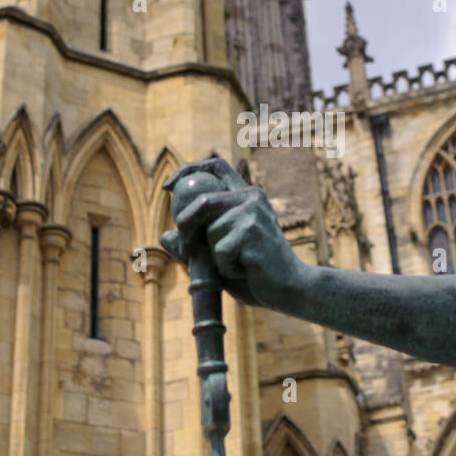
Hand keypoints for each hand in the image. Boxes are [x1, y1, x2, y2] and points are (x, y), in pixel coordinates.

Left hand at [161, 158, 306, 309]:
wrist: (291, 289)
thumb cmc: (256, 274)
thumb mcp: (220, 257)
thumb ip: (195, 246)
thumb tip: (164, 235)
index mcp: (247, 197)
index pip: (216, 166)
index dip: (188, 169)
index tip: (169, 186)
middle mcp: (251, 198)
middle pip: (203, 201)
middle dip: (186, 225)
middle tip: (188, 250)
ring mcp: (253, 213)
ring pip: (211, 231)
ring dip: (215, 257)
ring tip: (239, 266)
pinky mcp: (252, 232)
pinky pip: (221, 252)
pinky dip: (226, 269)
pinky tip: (247, 271)